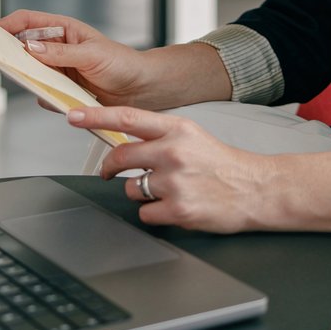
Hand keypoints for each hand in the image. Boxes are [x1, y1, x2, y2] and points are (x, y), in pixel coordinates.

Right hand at [0, 10, 155, 107]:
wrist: (140, 89)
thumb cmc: (122, 63)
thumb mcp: (91, 55)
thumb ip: (60, 53)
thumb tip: (30, 49)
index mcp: (62, 30)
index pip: (27, 22)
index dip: (7, 24)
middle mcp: (56, 49)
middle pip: (22, 48)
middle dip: (10, 53)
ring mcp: (58, 70)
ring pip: (30, 74)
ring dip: (31, 79)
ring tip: (40, 83)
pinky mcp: (62, 91)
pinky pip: (43, 95)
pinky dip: (47, 98)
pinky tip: (62, 100)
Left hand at [71, 106, 276, 233]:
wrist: (256, 189)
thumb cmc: (221, 164)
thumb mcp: (191, 136)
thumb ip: (157, 135)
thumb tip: (122, 138)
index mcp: (177, 129)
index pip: (127, 118)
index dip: (95, 116)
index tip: (73, 116)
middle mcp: (174, 152)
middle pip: (120, 157)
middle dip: (110, 167)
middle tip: (110, 171)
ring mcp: (175, 182)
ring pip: (131, 189)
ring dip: (141, 193)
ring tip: (168, 190)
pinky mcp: (179, 209)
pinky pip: (145, 214)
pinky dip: (155, 214)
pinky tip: (175, 206)